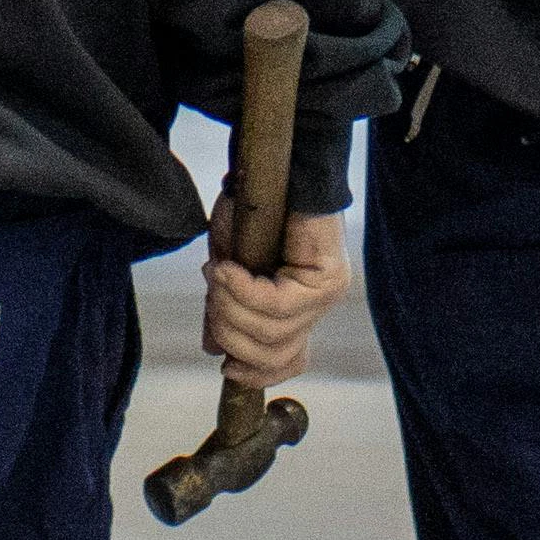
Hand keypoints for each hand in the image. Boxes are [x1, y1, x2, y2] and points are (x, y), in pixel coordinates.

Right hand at [201, 208, 351, 387]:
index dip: (256, 374)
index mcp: (299, 310)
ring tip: (216, 273)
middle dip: (229, 330)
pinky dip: (244, 290)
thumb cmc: (250, 213)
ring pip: (272, 330)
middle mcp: (319, 306)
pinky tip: (228, 269)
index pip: (288, 362)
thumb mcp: (229, 271)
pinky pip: (279, 304)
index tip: (226, 369)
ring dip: (230, 305)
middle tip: (210, 293)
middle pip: (272, 352)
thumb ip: (226, 309)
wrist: (275, 166)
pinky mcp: (329, 277)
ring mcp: (328, 293)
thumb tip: (214, 349)